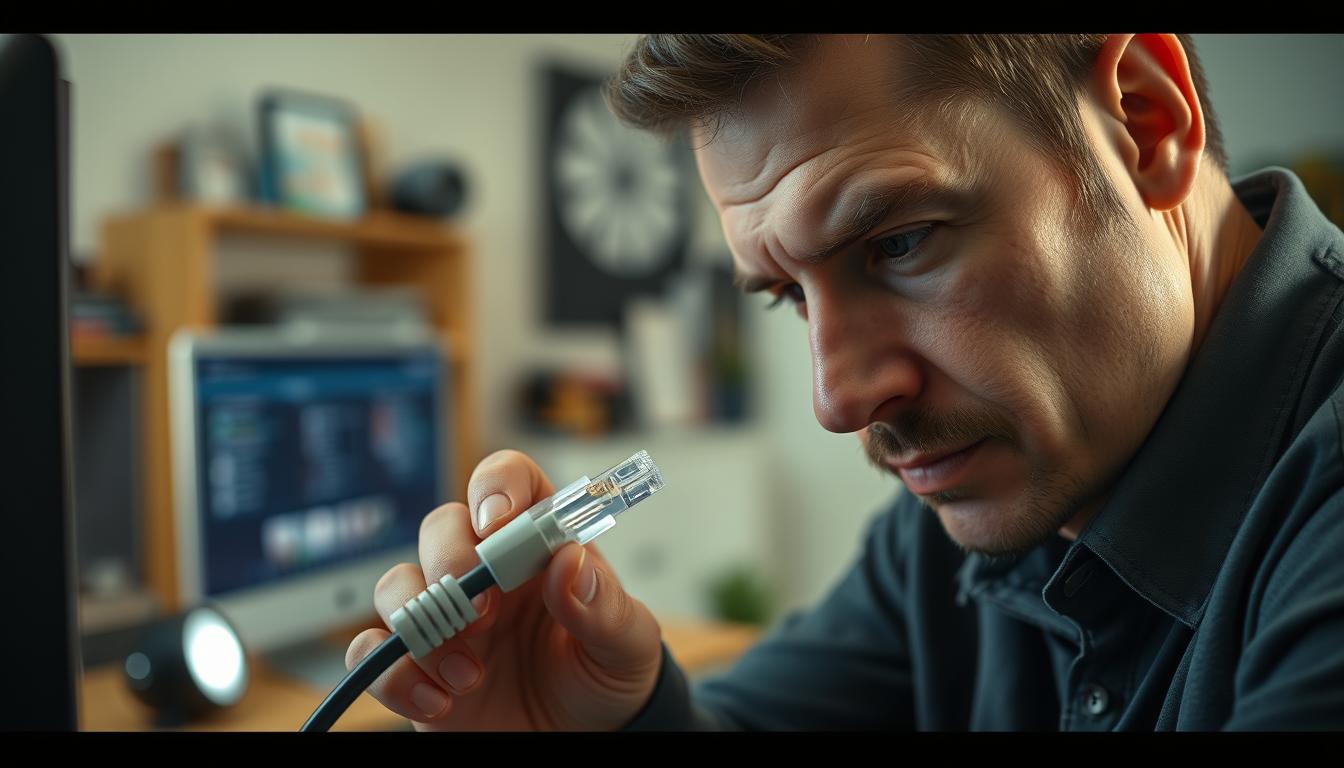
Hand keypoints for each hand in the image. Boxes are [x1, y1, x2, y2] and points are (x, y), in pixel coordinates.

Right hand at [346, 449, 663, 730]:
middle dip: (450, 560)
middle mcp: (485, 573)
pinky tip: (442, 700)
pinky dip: (394, 674)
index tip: (498, 522)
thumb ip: (602, 604)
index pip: (508, 482)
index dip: (496, 487)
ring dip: (422, 621)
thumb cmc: (605, 674)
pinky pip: (371, 652)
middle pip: (440, 526)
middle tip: (484, 611)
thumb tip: (570, 561)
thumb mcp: (627, 642)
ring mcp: (448, 618)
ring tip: (471, 673)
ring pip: (394, 584)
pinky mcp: (418, 668)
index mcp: (538, 547)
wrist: (587, 736)